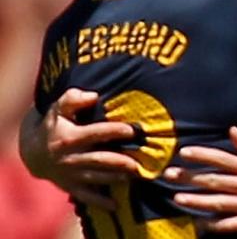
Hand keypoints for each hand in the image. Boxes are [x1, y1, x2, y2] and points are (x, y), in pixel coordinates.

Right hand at [19, 88, 138, 208]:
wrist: (33, 152)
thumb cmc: (53, 125)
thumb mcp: (58, 109)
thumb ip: (73, 99)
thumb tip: (93, 96)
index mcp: (69, 138)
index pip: (96, 133)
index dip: (114, 131)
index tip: (132, 130)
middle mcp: (71, 158)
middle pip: (100, 159)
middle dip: (120, 160)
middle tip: (139, 161)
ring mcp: (71, 174)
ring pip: (97, 177)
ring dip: (116, 177)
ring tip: (135, 175)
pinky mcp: (71, 187)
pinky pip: (86, 196)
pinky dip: (100, 202)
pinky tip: (115, 205)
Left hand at [164, 126, 236, 232]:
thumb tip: (231, 130)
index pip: (222, 159)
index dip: (203, 155)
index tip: (184, 152)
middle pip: (215, 181)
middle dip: (191, 178)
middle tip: (170, 175)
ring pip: (220, 203)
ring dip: (198, 201)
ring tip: (178, 198)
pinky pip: (233, 224)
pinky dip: (217, 225)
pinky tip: (201, 224)